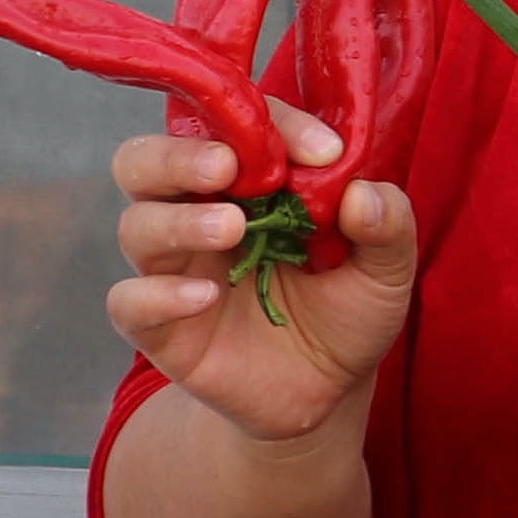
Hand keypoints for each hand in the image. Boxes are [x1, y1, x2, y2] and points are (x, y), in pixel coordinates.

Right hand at [105, 109, 417, 445]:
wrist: (329, 392)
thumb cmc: (349, 311)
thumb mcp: (387, 270)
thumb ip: (387, 224)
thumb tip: (364, 191)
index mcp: (247, 181)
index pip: (236, 126)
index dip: (275, 126)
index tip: (325, 152)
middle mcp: (197, 211)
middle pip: (146, 160)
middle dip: (178, 155)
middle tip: (225, 165)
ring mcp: (174, 268)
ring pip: (137, 224)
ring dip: (179, 220)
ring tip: (231, 228)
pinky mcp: (160, 327)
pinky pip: (129, 302)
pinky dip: (159, 294)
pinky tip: (205, 296)